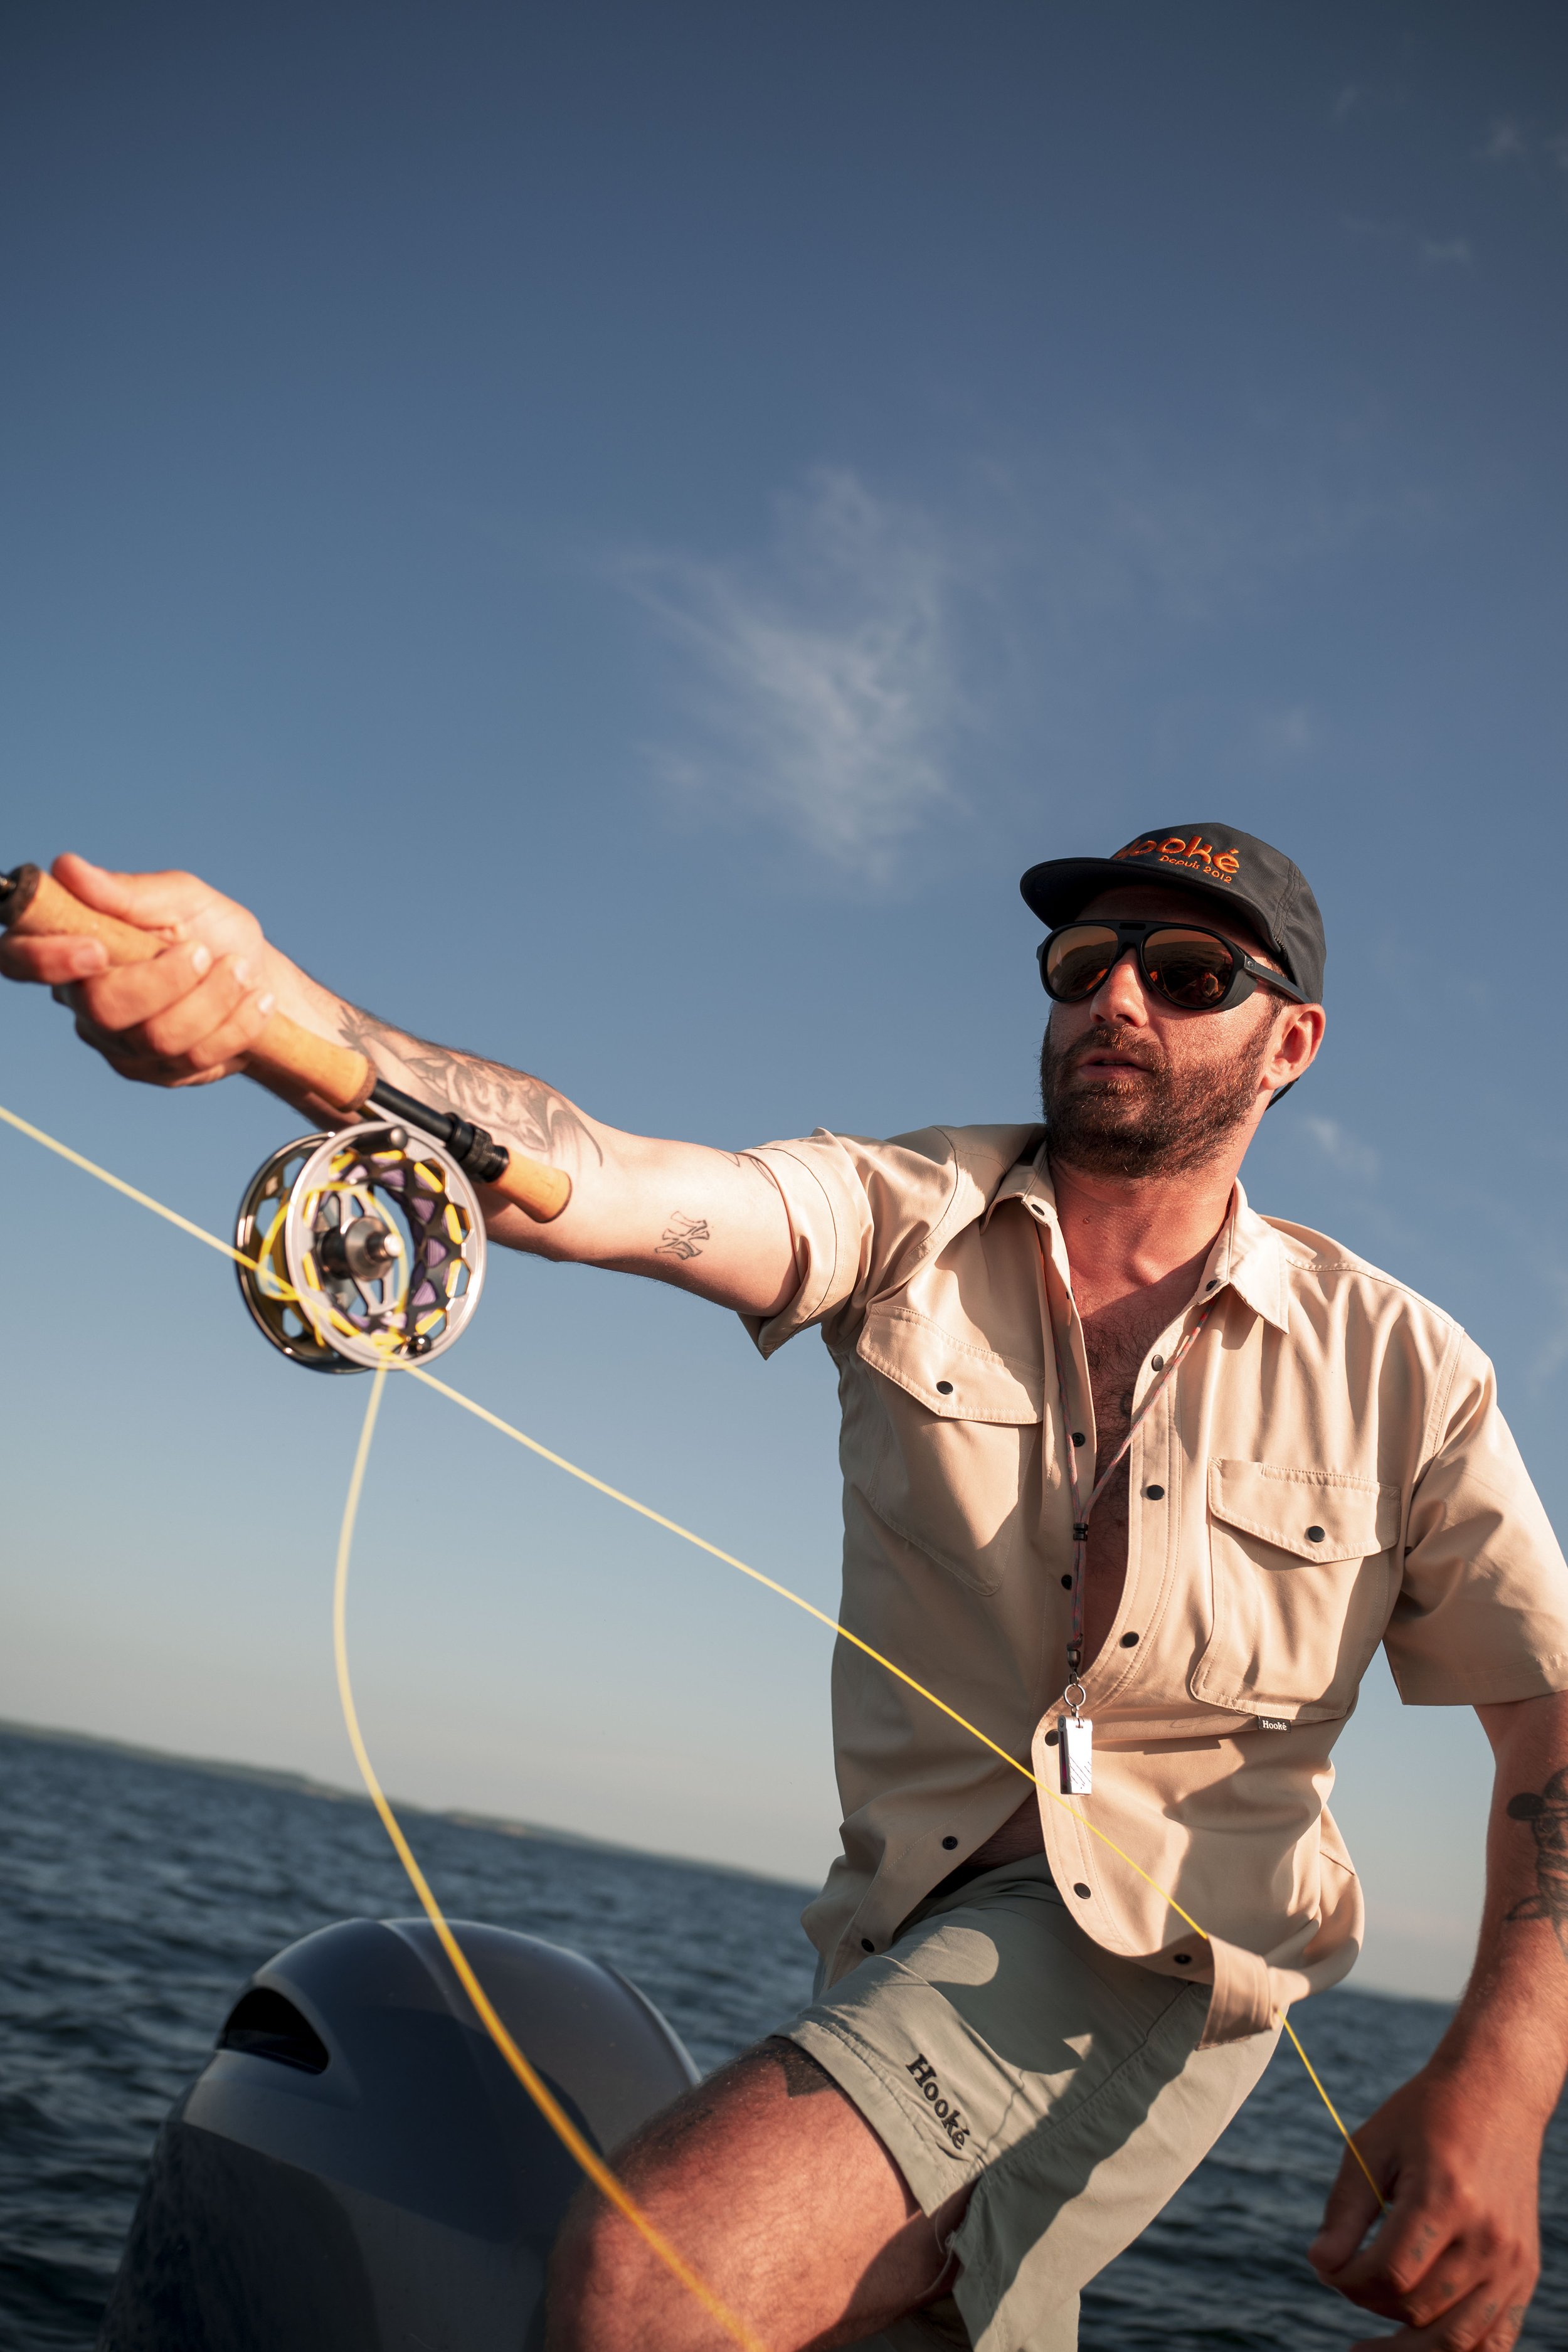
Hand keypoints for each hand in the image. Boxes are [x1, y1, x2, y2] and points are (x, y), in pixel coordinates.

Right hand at [0, 854, 281, 1087]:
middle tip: (199, 952)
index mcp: (73, 948)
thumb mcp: (180, 898)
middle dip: (162, 981)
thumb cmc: (211, 932)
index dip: (43, 959)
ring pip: (155, 1037)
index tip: (96, 948)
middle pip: (100, 1007)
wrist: (261, 979)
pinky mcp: (158, 1072)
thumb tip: (68, 868)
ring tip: (239, 969)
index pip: (19, 960)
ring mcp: (120, 1043)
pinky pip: (193, 1058)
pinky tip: (254, 1000)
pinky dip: (235, 1024)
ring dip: (211, 998)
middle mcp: (84, 1002)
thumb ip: (127, 891)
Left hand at [1308, 2059, 1540, 2348]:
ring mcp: (1511, 2261)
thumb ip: (1345, 2209)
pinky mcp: (1525, 2273)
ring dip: (1405, 2342)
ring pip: (1454, 2338)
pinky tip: (1418, 2345)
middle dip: (1367, 2302)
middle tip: (1346, 2280)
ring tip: (1371, 2337)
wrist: (1495, 2095)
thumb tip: (1320, 2263)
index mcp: (1445, 2198)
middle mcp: (1486, 2237)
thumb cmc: (1424, 2116)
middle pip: (1416, 2307)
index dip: (1345, 2279)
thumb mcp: (1372, 2146)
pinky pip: (1496, 2341)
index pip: (1388, 2272)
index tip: (1325, 2263)